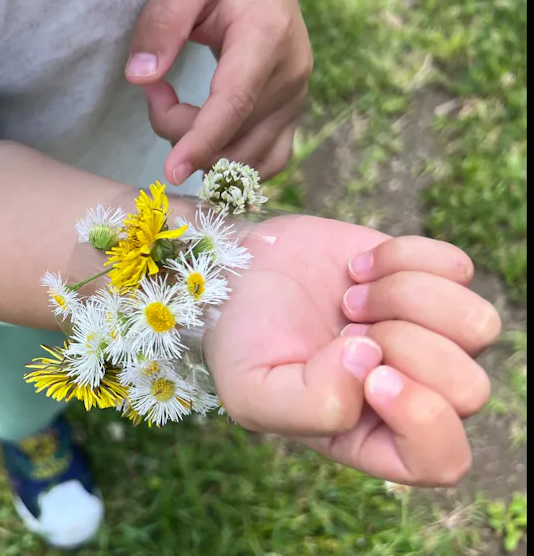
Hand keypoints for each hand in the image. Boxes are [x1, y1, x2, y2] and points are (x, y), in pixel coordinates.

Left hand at [126, 0, 312, 182]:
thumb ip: (162, 24)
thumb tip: (140, 78)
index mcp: (266, 39)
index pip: (234, 104)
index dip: (202, 142)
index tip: (171, 171)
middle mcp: (289, 76)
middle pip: (234, 138)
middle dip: (182, 133)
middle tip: (155, 93)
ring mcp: (295, 100)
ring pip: (247, 158)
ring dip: (202, 151)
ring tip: (176, 108)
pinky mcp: (291, 114)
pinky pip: (266, 161)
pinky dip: (229, 162)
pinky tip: (203, 137)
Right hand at [204, 216, 499, 485]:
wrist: (236, 270)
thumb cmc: (242, 340)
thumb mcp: (250, 393)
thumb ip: (309, 406)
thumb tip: (371, 362)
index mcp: (372, 437)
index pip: (443, 458)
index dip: (423, 418)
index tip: (374, 377)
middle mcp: (412, 392)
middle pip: (470, 388)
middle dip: (405, 346)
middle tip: (348, 327)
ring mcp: (429, 335)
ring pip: (480, 326)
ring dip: (406, 298)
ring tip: (352, 298)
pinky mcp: (429, 279)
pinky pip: (459, 268)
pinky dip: (403, 257)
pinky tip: (358, 268)